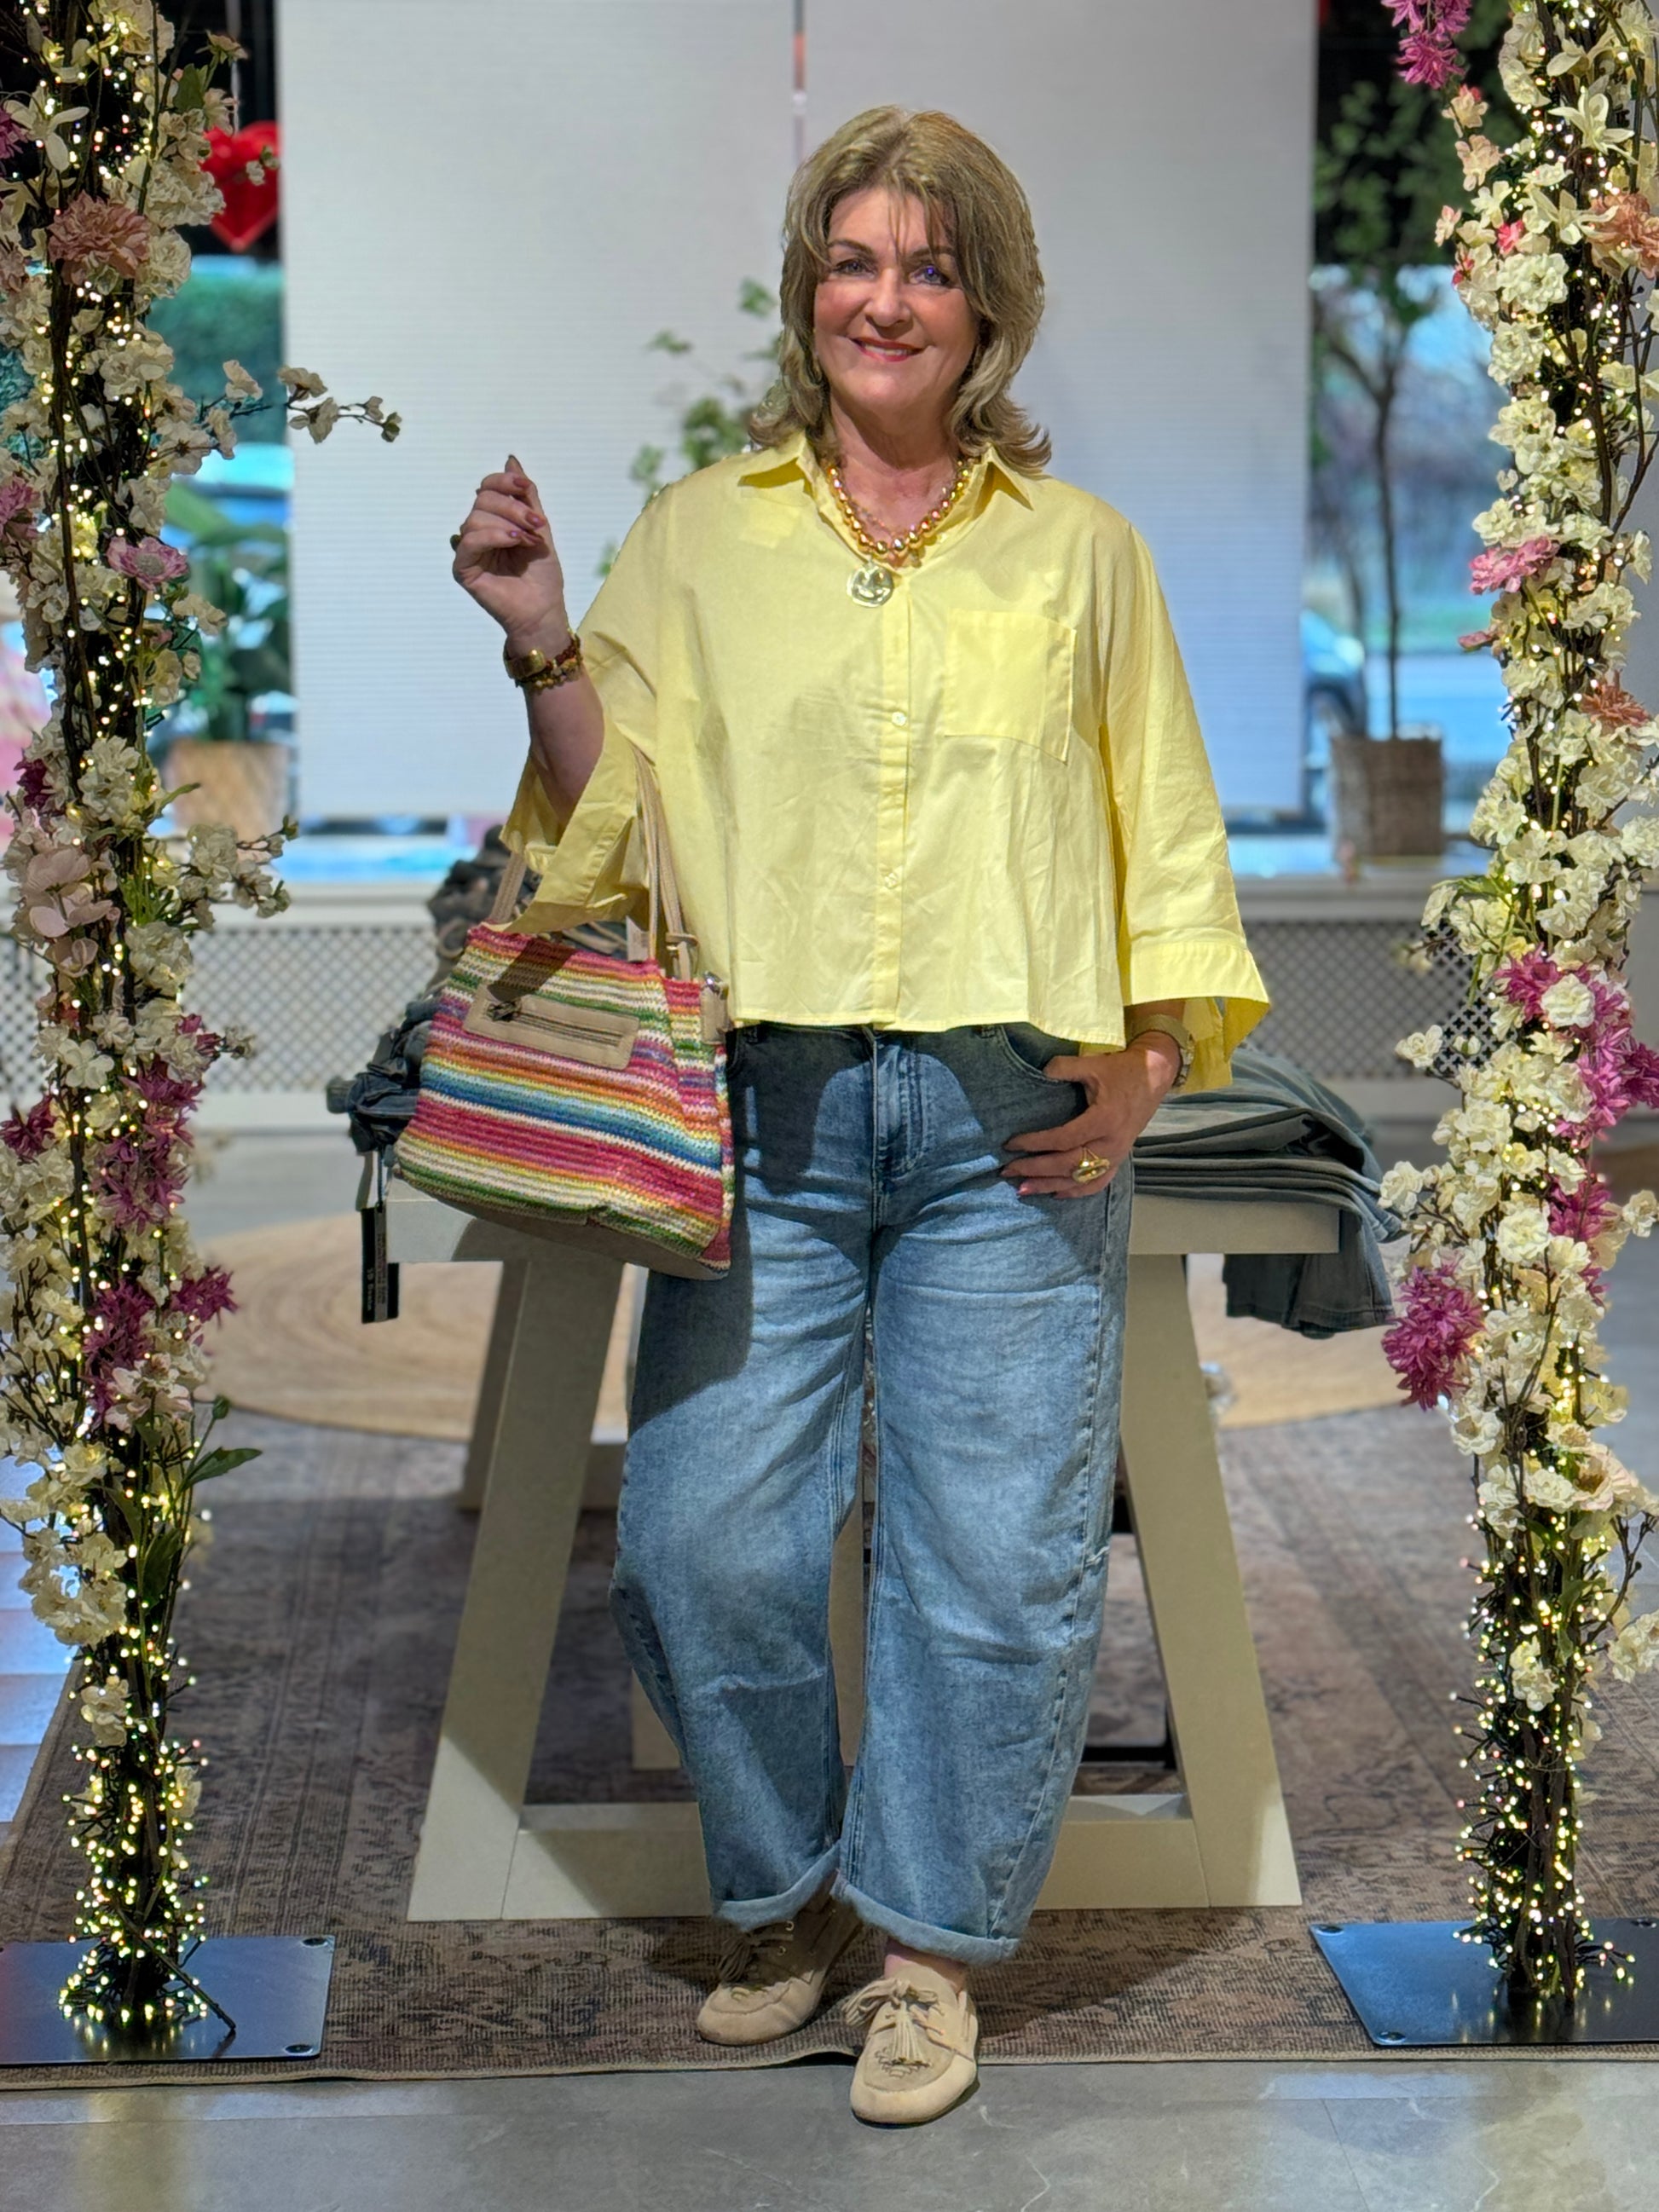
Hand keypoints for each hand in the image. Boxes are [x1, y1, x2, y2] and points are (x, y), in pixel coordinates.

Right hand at [450, 451, 570, 653]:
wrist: (544, 610)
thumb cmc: (543, 575)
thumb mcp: (539, 527)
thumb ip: (525, 496)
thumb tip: (511, 459)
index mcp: (494, 522)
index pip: (487, 489)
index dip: (504, 482)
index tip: (525, 487)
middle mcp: (478, 533)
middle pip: (482, 500)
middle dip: (512, 507)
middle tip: (536, 525)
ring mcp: (469, 551)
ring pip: (475, 518)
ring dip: (507, 523)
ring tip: (527, 540)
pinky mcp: (463, 569)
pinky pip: (469, 541)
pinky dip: (493, 536)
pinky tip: (513, 542)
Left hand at [1000, 1038, 1179, 1198]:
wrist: (1154, 1078)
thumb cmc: (1122, 1071)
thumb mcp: (1093, 1064)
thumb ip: (1065, 1067)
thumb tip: (1040, 1071)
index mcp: (1104, 1120)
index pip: (1063, 1139)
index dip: (1035, 1143)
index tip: (1011, 1144)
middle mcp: (1111, 1144)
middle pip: (1068, 1164)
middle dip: (1035, 1169)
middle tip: (1008, 1171)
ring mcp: (1117, 1155)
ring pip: (1080, 1180)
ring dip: (1050, 1185)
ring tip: (1023, 1190)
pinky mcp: (1119, 1159)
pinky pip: (1098, 1183)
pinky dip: (1076, 1192)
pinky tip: (1055, 1194)